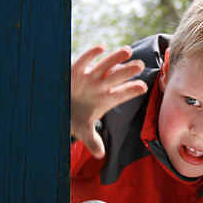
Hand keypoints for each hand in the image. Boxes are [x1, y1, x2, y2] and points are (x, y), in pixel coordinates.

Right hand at [71, 44, 147, 158]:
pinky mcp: (76, 71)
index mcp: (105, 100)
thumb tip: (100, 156)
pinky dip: (92, 54)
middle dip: (128, 71)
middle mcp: (100, 86)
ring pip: (105, 66)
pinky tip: (102, 47)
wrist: (59, 107)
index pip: (121, 94)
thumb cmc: (75, 116)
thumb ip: (92, 141)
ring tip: (128, 51)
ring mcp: (89, 77)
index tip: (143, 87)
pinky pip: (84, 60)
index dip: (131, 90)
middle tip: (140, 66)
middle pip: (117, 77)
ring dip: (116, 58)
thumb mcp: (83, 130)